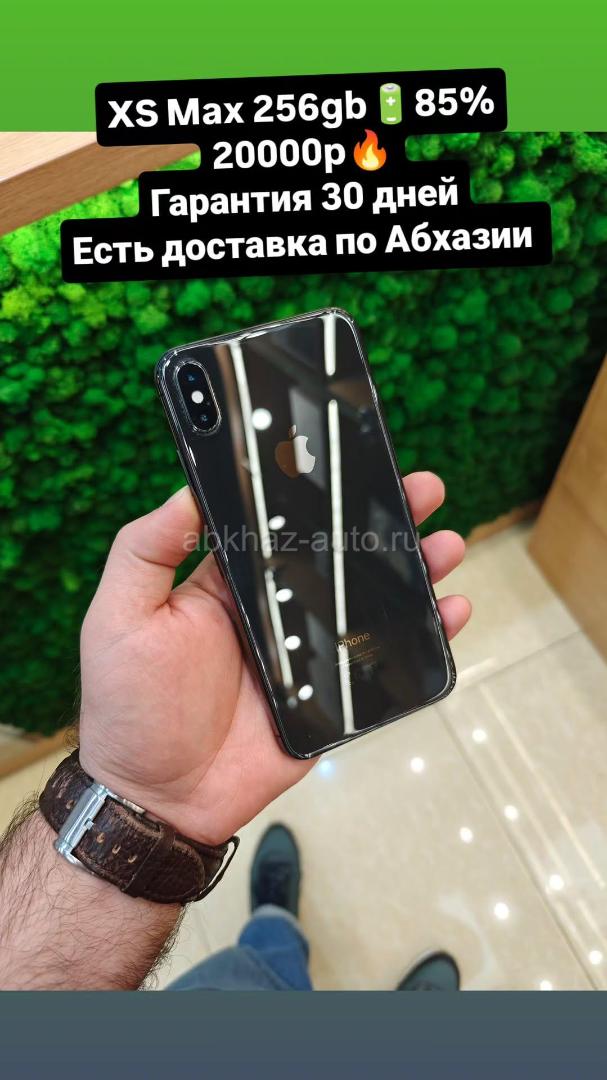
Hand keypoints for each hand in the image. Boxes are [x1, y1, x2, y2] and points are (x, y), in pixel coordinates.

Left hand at [79, 473, 470, 844]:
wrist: (156, 797)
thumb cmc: (127, 704)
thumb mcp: (119, 614)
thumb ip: (148, 549)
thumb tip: (190, 488)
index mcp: (231, 580)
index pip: (284, 522)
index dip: (320, 491)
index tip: (354, 457)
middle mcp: (276, 608)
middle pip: (340, 555)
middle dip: (385, 520)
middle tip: (423, 490)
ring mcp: (309, 653)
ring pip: (372, 603)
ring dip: (414, 570)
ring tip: (446, 544)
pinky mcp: (333, 698)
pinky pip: (385, 663)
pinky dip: (423, 639)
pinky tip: (452, 612)